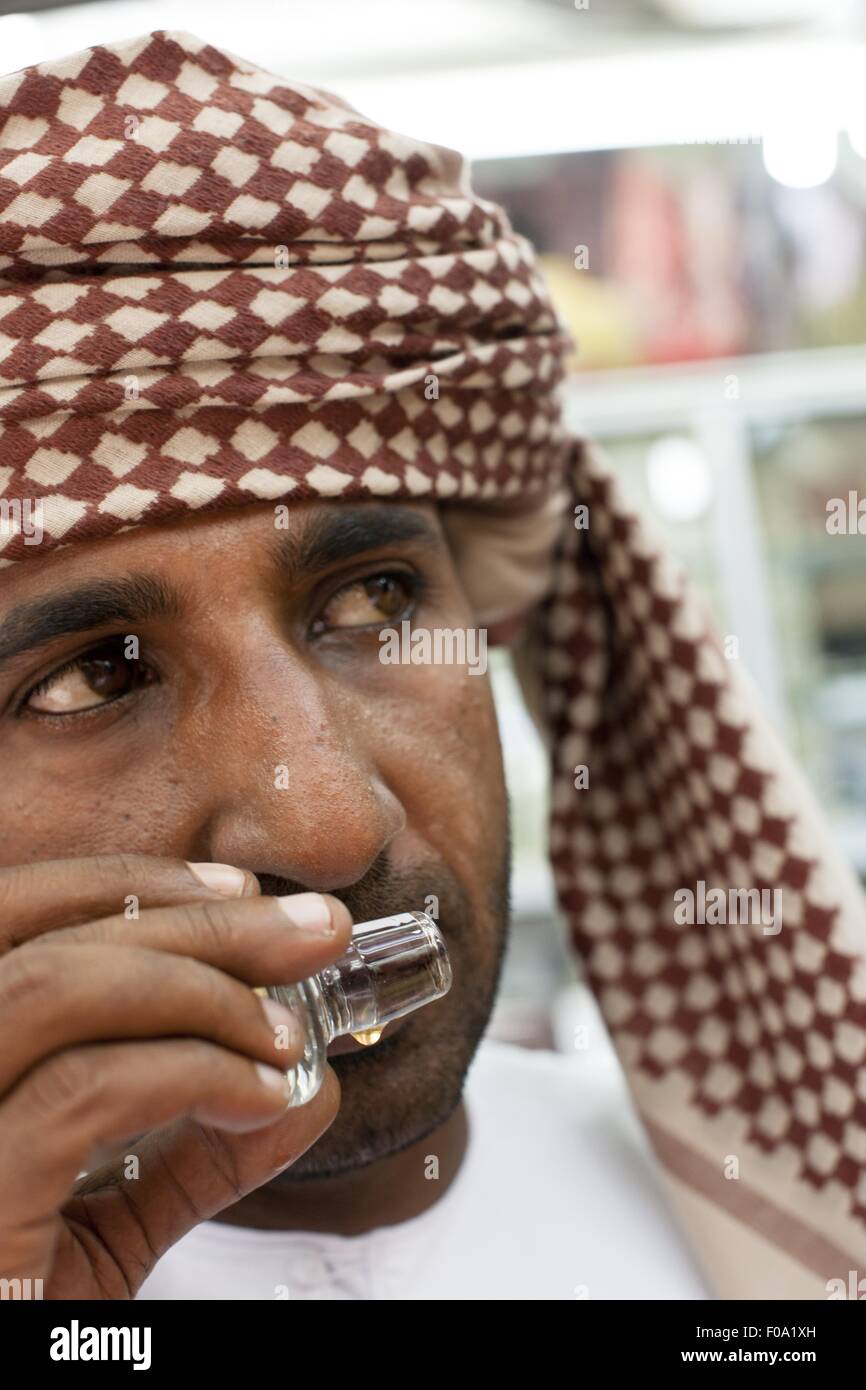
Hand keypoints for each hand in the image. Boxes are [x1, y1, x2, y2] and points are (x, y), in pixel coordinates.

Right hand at [0, 855, 351, 1298]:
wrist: (7, 1376)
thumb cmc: (18, 1320)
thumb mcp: (96, 1233)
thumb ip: (184, 1152)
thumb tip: (300, 1085)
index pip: (9, 919)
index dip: (122, 886)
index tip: (233, 894)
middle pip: (49, 945)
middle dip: (197, 923)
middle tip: (311, 931)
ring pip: (61, 990)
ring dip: (204, 987)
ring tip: (290, 1025)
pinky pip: (91, 1090)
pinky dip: (200, 1072)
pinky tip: (266, 1094)